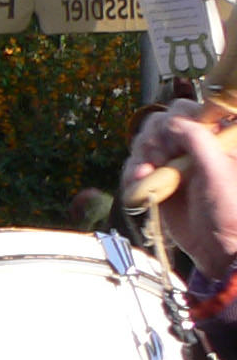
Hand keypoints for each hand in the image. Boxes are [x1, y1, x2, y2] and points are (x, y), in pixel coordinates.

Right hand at [125, 101, 236, 279]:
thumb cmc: (228, 210)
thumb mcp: (216, 170)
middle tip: (158, 158)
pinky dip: (131, 175)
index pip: (189, 110)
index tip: (173, 137)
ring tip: (145, 175)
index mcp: (216, 137)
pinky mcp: (157, 182)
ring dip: (140, 159)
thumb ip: (196, 139)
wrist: (217, 249)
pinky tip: (138, 185)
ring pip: (143, 144)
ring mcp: (174, 164)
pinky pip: (134, 168)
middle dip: (154, 140)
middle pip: (160, 123)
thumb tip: (171, 121)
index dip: (176, 120)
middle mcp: (193, 146)